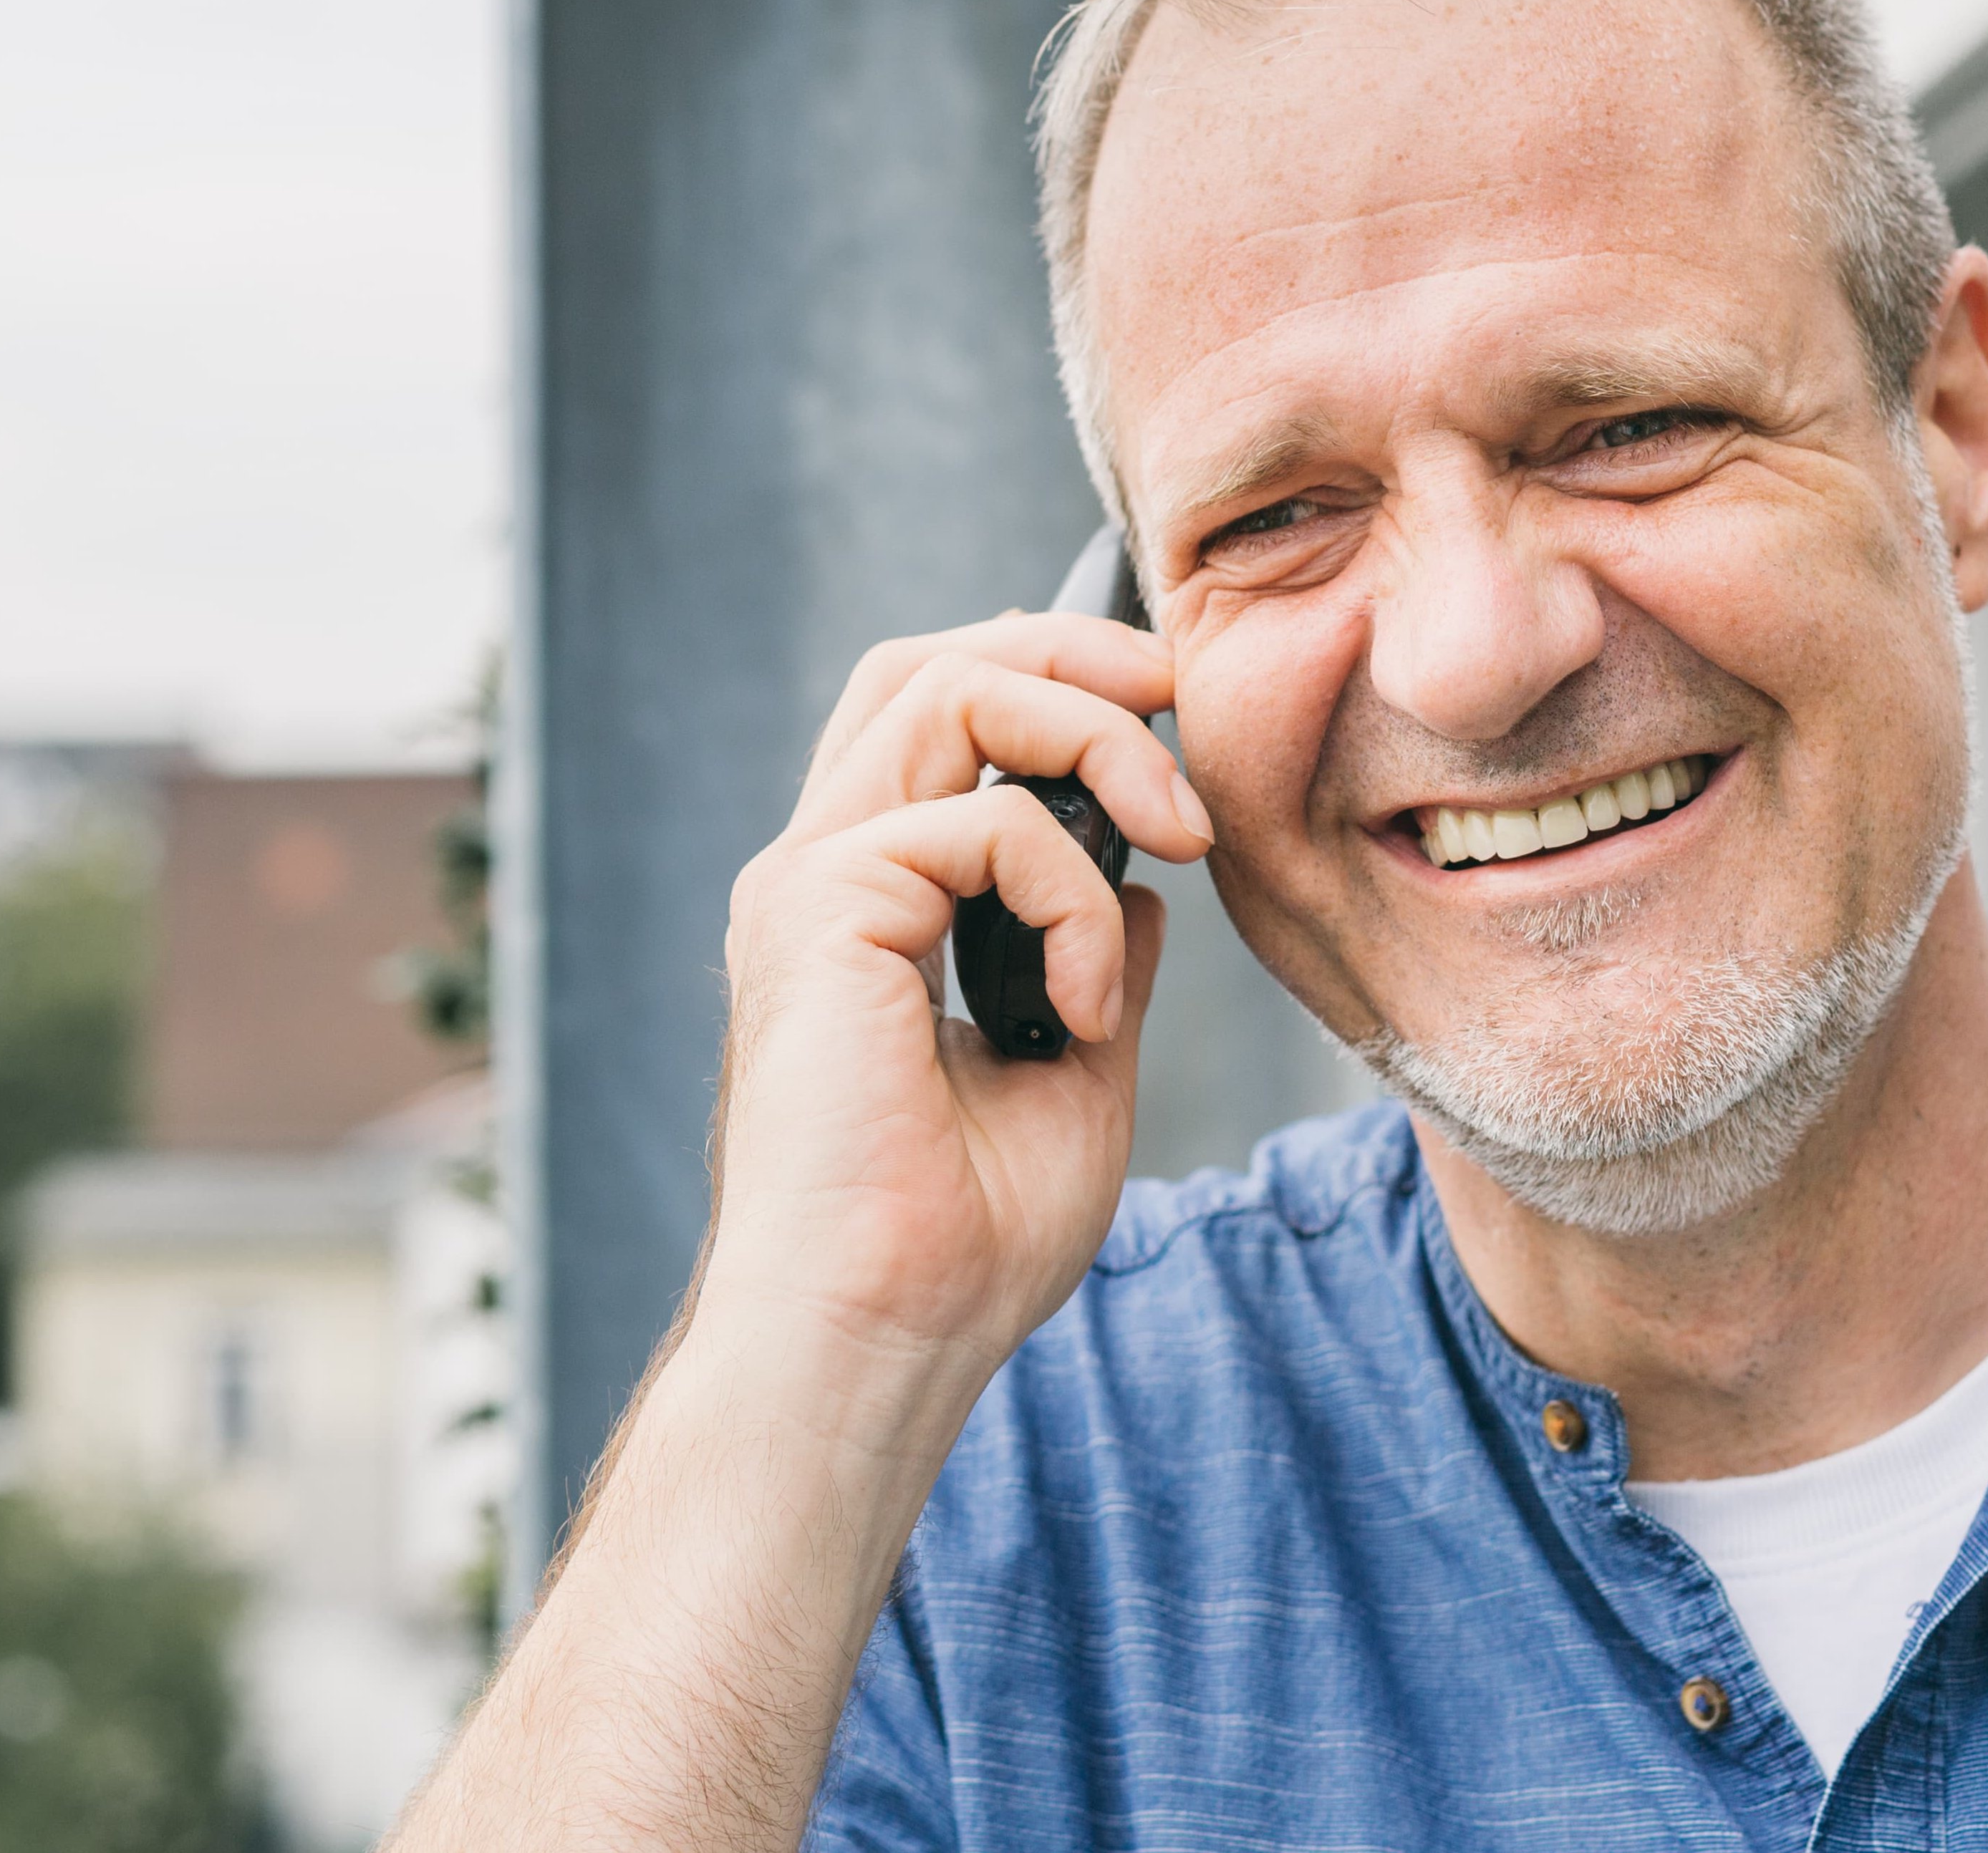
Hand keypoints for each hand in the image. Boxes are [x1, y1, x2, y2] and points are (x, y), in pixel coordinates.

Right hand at [695, 612, 1213, 1400]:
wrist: (880, 1339)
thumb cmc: (959, 1250)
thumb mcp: (1073, 1079)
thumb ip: (1101, 969)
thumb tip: (1146, 895)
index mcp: (864, 910)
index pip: (934, 720)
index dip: (1051, 679)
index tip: (1169, 717)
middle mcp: (821, 878)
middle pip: (928, 666)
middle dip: (1069, 648)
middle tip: (1179, 695)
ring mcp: (808, 887)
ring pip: (944, 692)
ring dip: (1092, 737)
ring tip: (1175, 831)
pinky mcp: (817, 913)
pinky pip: (980, 823)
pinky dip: (1073, 897)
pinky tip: (1086, 1005)